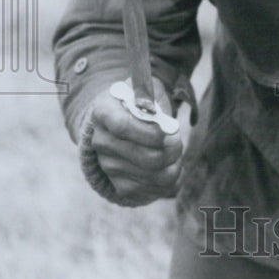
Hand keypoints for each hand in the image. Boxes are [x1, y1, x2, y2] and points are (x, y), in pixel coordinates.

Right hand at [89, 77, 182, 204]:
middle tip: (177, 137)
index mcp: (103, 112)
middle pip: (145, 157)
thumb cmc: (140, 103)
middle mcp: (101, 142)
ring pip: (157, 175)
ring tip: (174, 150)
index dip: (150, 132)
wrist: (125, 124)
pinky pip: (158, 189)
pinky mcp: (122, 186)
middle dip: (172, 148)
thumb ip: (151, 95)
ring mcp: (110, 167)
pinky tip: (169, 164)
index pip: (122, 126)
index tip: (169, 129)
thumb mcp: (145, 89)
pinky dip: (173, 177)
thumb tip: (157, 115)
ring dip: (175, 163)